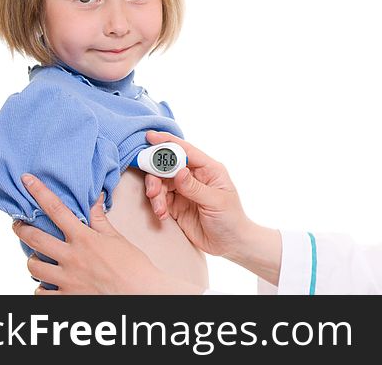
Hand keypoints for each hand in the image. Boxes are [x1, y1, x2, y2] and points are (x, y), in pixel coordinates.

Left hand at [13, 173, 202, 294]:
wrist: (141, 293)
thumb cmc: (132, 266)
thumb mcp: (116, 238)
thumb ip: (99, 219)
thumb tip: (96, 198)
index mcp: (84, 238)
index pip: (56, 209)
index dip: (39, 192)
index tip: (26, 181)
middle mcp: (71, 257)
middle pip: (34, 237)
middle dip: (21, 228)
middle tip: (18, 224)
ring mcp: (66, 279)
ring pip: (33, 266)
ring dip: (32, 260)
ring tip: (37, 258)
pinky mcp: (66, 297)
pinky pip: (41, 293)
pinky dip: (40, 288)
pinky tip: (46, 284)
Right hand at [143, 131, 280, 282]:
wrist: (230, 244)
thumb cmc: (231, 219)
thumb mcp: (216, 202)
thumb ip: (195, 187)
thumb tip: (178, 171)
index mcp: (208, 169)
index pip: (186, 151)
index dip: (168, 143)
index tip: (150, 137)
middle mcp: (194, 176)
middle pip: (168, 166)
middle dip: (156, 175)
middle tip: (152, 189)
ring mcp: (183, 190)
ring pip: (160, 182)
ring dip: (155, 194)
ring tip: (159, 209)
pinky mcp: (175, 205)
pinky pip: (159, 199)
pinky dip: (157, 205)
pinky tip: (162, 215)